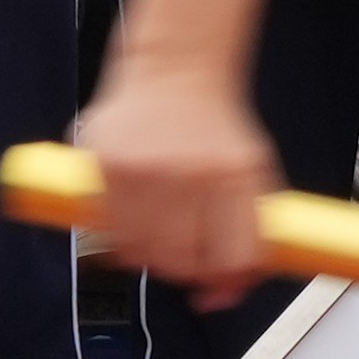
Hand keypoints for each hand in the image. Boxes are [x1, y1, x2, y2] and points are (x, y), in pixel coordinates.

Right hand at [63, 51, 284, 302]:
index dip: (226, 281)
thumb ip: (252, 231)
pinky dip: (120, 234)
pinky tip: (134, 216)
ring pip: (140, 254)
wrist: (175, 70)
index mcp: (235, 176)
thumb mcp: (252, 170)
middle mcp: (190, 174)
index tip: (222, 284)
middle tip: (187, 259)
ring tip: (160, 234)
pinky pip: (107, 229)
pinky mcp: (106, 166)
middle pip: (182, 263)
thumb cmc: (215, 126)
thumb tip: (234, 289)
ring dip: (150, 256)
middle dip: (186, 271)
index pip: (233, 257)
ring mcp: (144, 171)